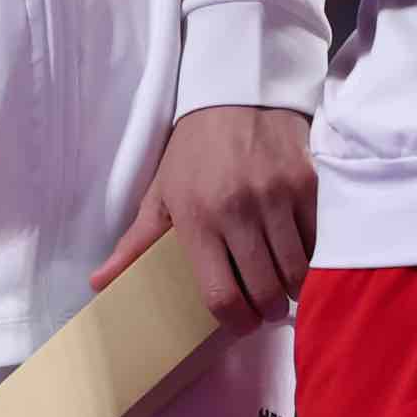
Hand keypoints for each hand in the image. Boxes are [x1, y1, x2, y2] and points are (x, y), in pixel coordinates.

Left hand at [87, 106, 317, 331]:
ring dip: (292, 288)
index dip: (235, 322)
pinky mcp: (307, 184)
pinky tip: (301, 255)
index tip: (240, 324)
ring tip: (284, 286)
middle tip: (264, 308)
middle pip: (264, 289)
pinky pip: (319, 241)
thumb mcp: (160, 192)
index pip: (220, 294)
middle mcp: (237, 209)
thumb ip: (135, 244)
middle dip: (266, 310)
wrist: (238, 92)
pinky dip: (313, 256)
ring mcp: (276, 196)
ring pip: (297, 270)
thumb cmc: (195, 150)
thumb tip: (98, 284)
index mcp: (196, 217)